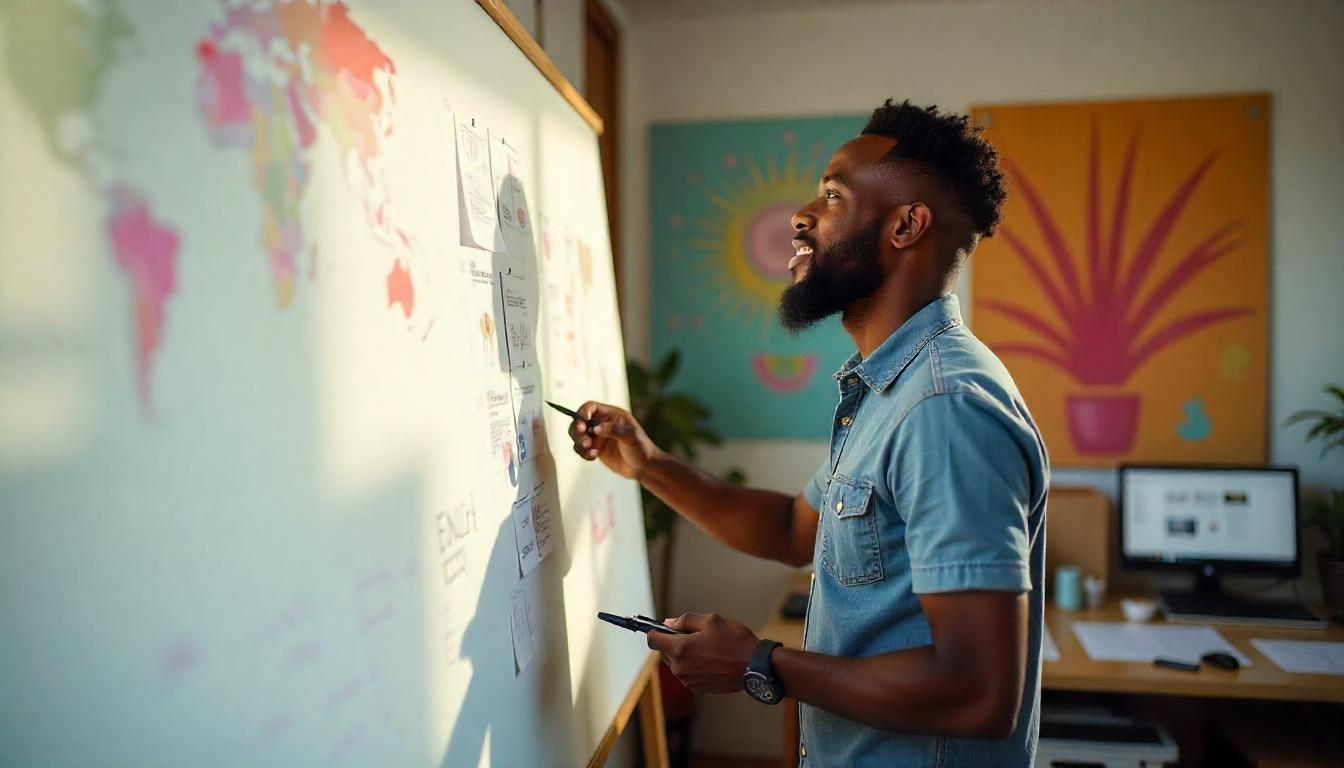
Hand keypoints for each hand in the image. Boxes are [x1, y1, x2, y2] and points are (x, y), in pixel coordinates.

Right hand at [567, 401, 658, 479]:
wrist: (644, 467)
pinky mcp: (595, 449)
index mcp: (611, 414)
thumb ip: (614, 430)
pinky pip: (581, 449)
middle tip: (585, 442)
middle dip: (577, 431)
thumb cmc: (642, 448)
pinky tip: (593, 457)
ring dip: (579, 443)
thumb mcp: (631, 437)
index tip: (582, 425)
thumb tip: (596, 428)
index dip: (583, 413)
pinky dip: (583, 453)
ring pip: (578, 435)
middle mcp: (602, 423)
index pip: (591, 407)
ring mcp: (598, 437)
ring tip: (590, 451)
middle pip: (580, 421)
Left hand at [645, 613, 759, 693]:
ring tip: (706, 648)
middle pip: (664, 652)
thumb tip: (668, 623)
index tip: (659, 628)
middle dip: (672, 642)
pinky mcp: (698, 689)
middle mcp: (681, 668)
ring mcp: (688, 680)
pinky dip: (693, 666)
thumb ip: (685, 620)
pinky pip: (688, 674)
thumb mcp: (711, 621)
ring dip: (684, 655)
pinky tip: (711, 660)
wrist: (755, 667)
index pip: (653, 640)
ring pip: (676, 664)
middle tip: (693, 635)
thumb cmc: (735, 642)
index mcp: (681, 648)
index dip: (654, 632)